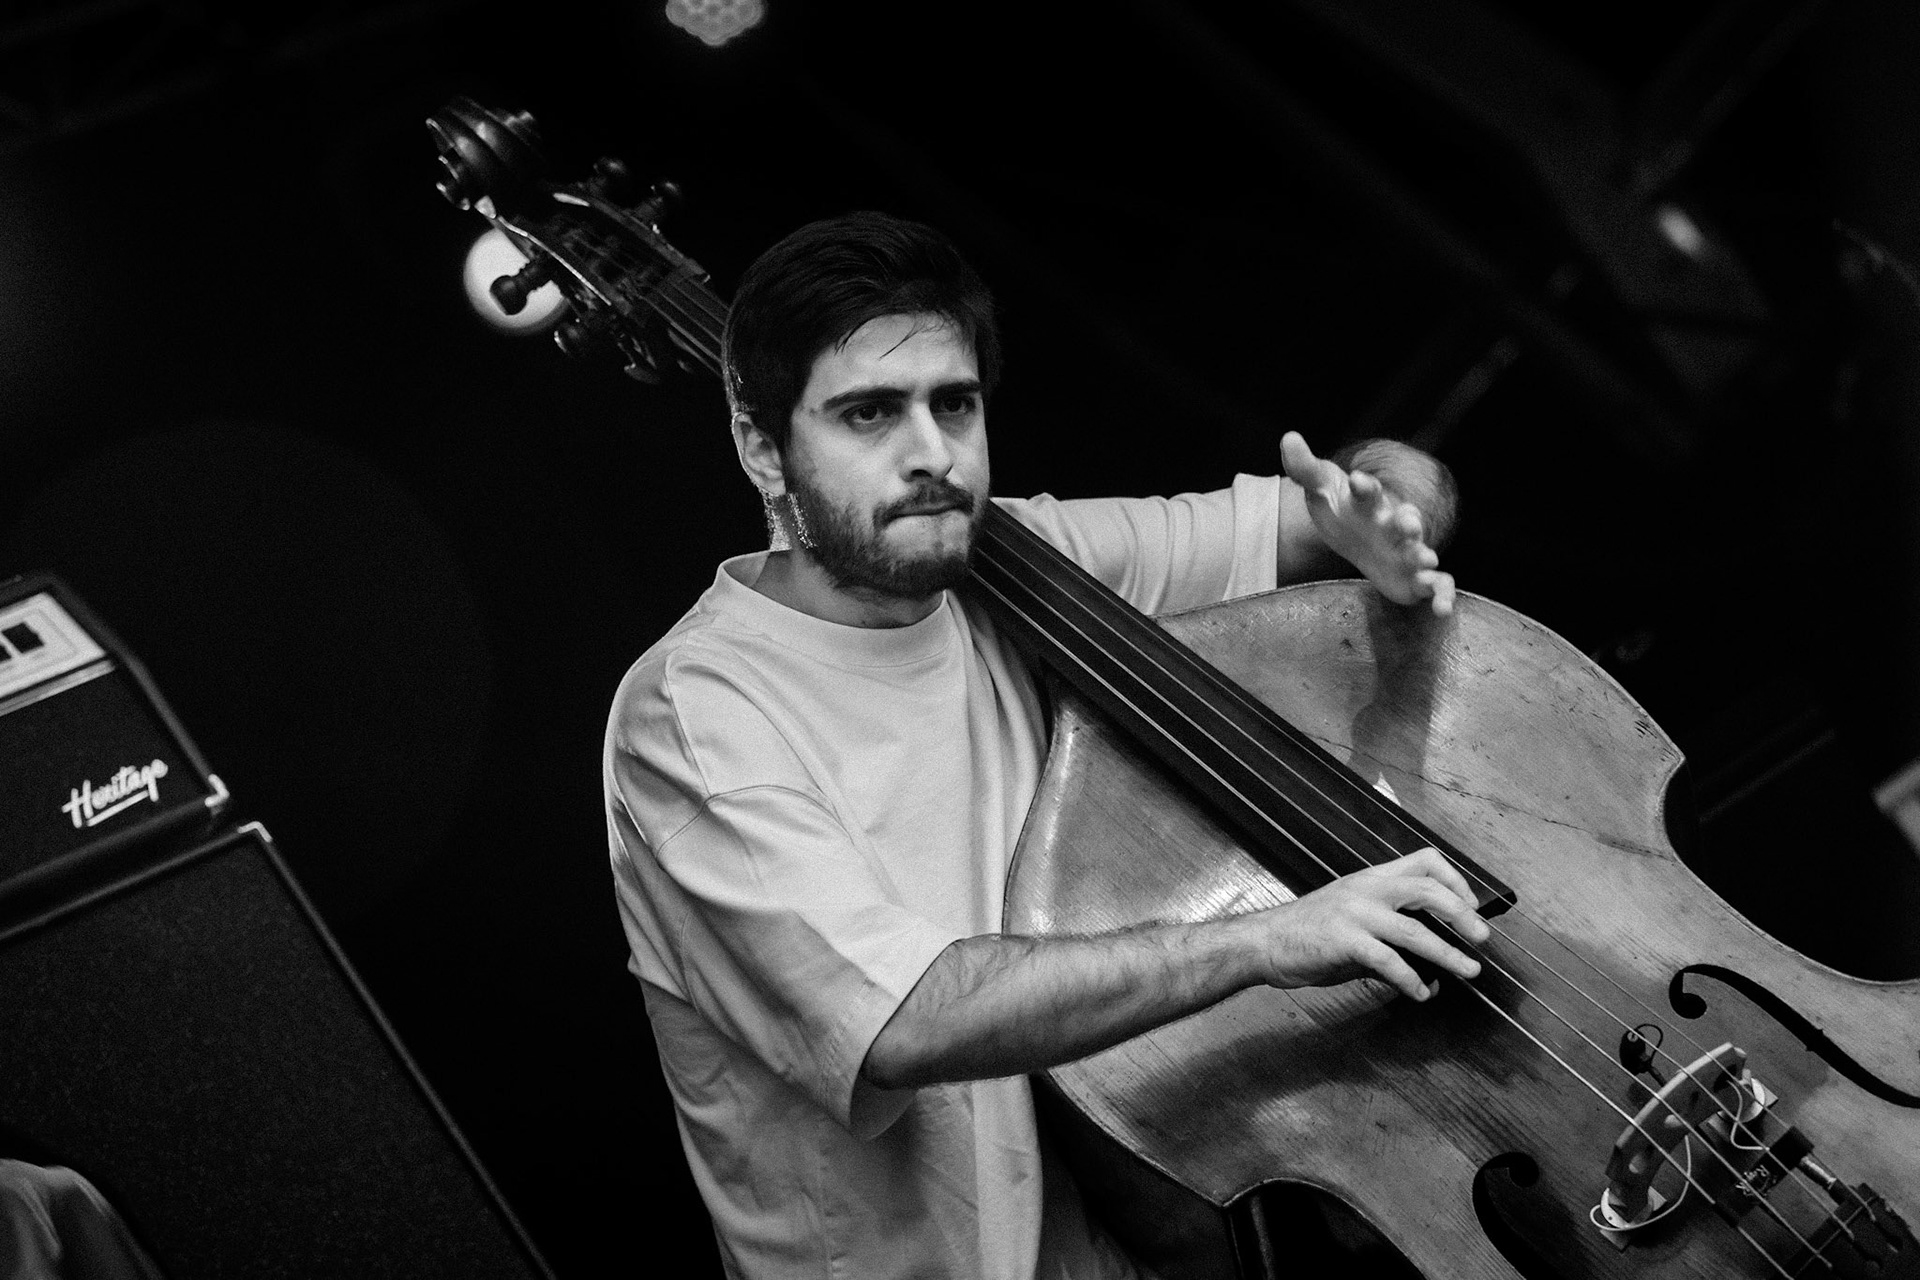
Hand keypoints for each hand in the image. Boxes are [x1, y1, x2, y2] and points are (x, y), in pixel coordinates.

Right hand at [1253, 848, 1490, 1001]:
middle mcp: (1366, 889)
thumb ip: (1392, 945)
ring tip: (1468, 970)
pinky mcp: (1345, 940)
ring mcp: (1355, 913)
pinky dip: (1411, 980)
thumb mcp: (1353, 925)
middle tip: (1481, 938)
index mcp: (1371, 878)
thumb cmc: (1307, 933)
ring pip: (1415, 930)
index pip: (1424, 861)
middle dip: (1462, 915)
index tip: (1471, 905)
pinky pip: (1389, 961)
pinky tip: (1421, 993)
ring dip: (1448, 954)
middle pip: (1428, 890)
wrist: (1264, 942)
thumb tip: (1430, 977)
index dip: (1455, 880)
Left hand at [1281, 431, 1456, 615]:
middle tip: (1407, 522)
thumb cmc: (1340, 508)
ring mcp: (1408, 551)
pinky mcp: (1416, 578)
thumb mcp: (1319, 488)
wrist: (1355, 533)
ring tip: (1426, 561)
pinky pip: (1437, 585)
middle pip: (1404, 521)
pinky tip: (1443, 610)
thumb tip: (1288, 437)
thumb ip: (1304, 467)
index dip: (1363, 486)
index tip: (1356, 480)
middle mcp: (1394, 525)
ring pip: (1422, 552)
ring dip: (1424, 556)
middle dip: (1407, 522)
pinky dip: (1443, 596)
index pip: (1368, 491)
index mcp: (1370, 502)